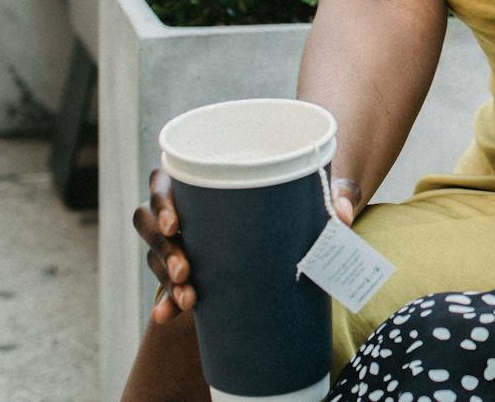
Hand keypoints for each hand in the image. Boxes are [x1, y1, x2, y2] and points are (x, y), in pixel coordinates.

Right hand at [135, 169, 358, 322]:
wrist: (297, 212)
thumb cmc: (299, 189)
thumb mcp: (315, 187)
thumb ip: (331, 196)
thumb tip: (342, 217)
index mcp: (202, 178)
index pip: (165, 184)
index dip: (163, 203)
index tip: (177, 225)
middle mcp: (185, 207)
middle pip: (152, 225)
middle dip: (164, 250)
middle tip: (186, 272)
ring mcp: (183, 238)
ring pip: (156, 255)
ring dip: (164, 279)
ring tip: (189, 299)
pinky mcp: (190, 265)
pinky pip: (167, 284)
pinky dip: (166, 300)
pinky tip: (167, 315)